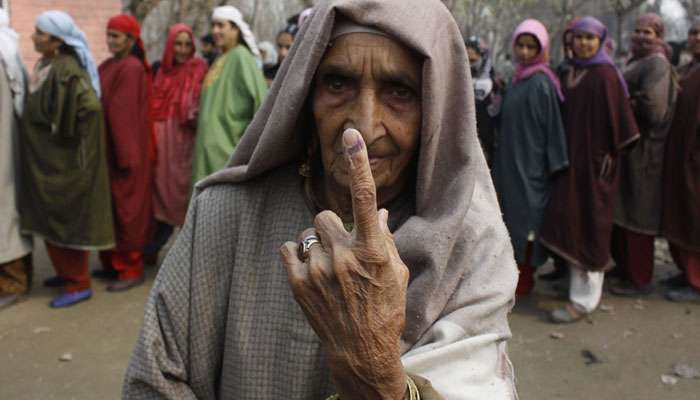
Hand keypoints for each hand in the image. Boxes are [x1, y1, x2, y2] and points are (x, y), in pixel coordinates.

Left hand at [280, 129, 408, 399]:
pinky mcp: (298, 282)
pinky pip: (290, 248)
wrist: (361, 350)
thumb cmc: (385, 309)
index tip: (351, 135)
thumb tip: (381, 212)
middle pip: (326, 215)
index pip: (365, 198)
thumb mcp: (395, 273)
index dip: (358, 164)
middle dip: (334, 227)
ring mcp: (318, 270)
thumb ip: (385, 239)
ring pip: (310, 233)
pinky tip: (314, 273)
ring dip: (319, 244)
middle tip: (343, 249)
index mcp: (373, 251)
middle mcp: (344, 256)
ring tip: (330, 268)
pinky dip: (300, 256)